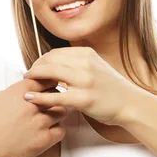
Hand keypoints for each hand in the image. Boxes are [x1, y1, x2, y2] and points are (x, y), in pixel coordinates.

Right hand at [0, 79, 67, 156]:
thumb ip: (17, 92)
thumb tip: (29, 90)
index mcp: (19, 92)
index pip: (44, 79)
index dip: (49, 82)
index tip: (49, 87)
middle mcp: (31, 105)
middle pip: (56, 93)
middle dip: (55, 96)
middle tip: (51, 102)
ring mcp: (38, 123)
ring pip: (61, 111)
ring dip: (57, 113)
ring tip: (50, 117)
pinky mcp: (43, 140)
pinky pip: (61, 130)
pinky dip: (57, 129)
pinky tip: (49, 130)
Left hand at [22, 47, 136, 124]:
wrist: (130, 104)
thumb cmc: (110, 87)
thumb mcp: (96, 66)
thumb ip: (77, 62)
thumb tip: (54, 62)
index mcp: (87, 53)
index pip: (55, 53)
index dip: (41, 60)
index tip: (35, 68)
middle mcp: (85, 63)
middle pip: (49, 60)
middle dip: (35, 68)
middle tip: (27, 76)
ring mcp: (85, 81)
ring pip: (50, 74)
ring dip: (34, 78)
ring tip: (26, 84)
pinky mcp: (84, 99)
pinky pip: (56, 97)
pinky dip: (39, 97)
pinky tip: (30, 98)